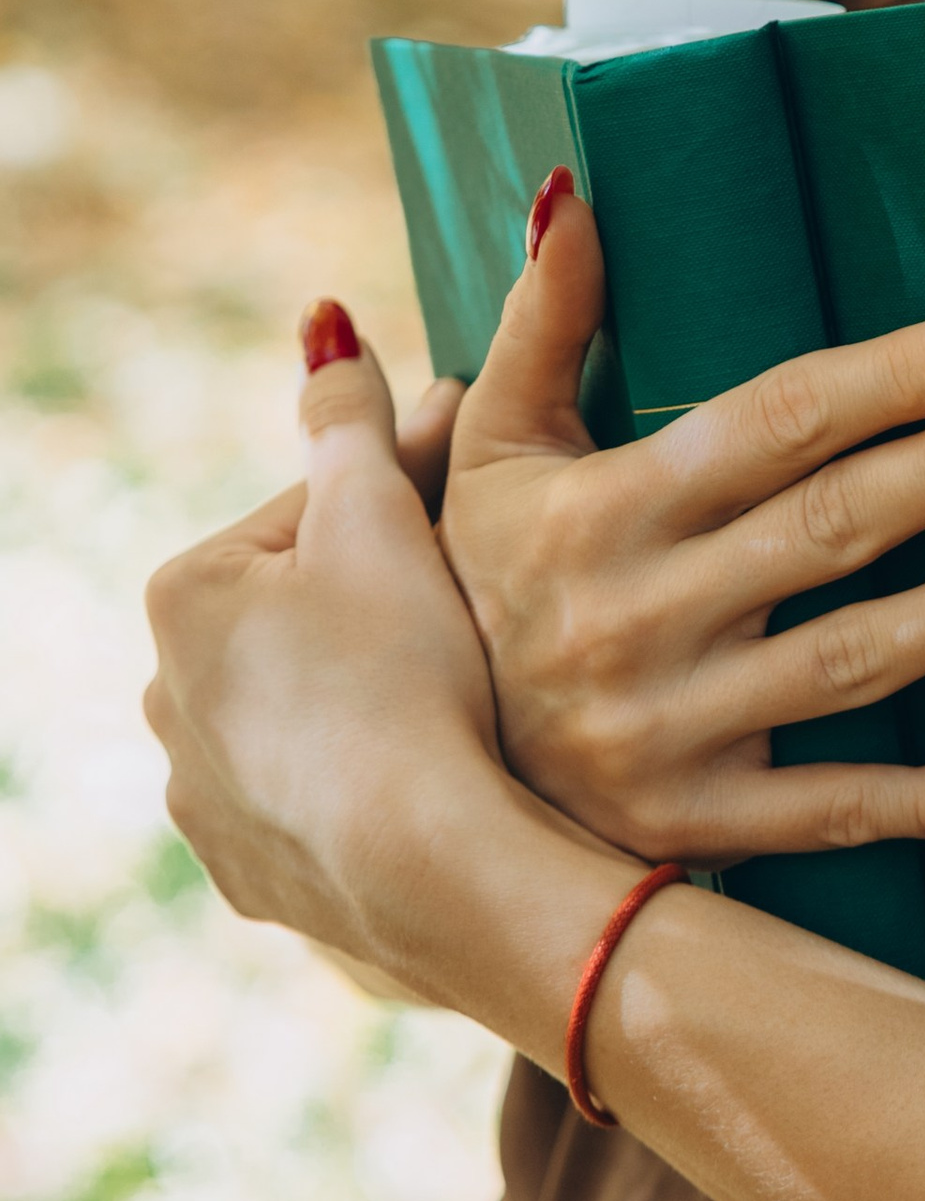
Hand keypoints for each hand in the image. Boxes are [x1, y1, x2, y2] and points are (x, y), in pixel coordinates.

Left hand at [143, 326, 526, 982]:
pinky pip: (323, 796)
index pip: (313, 511)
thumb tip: (321, 327)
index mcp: (184, 597)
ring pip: (313, 702)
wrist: (426, 863)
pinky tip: (433, 768)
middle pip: (308, 607)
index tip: (481, 483)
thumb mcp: (378, 516)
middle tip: (479, 590)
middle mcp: (168, 700)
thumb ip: (348, 417)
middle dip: (382, 588)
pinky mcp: (254, 873)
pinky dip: (371, 774)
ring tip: (463, 685)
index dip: (406, 492)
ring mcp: (205, 799)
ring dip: (373, 682)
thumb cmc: (401, 671)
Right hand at [438, 177, 924, 865]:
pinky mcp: (694, 826)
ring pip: (850, 662)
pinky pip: (832, 814)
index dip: (890, 375)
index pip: (775, 423)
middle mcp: (638, 619)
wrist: (404, 784)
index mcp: (599, 514)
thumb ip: (540, 321)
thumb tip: (576, 192)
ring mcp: (671, 734)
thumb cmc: (471, 585)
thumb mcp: (487, 451)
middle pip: (832, 527)